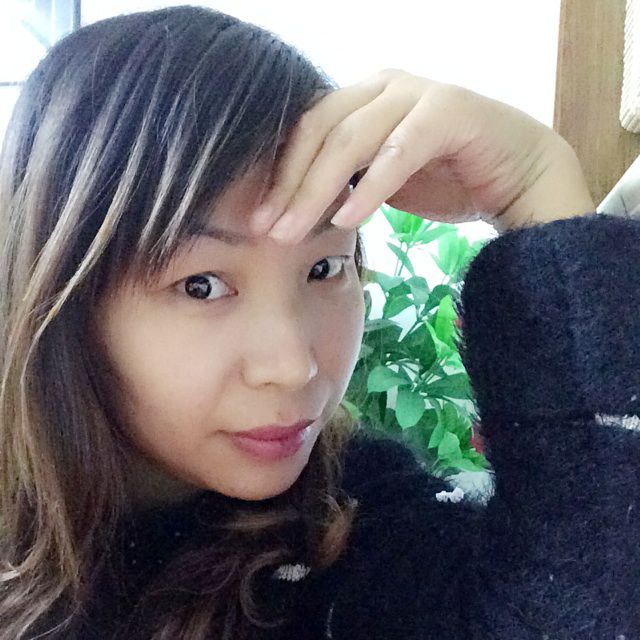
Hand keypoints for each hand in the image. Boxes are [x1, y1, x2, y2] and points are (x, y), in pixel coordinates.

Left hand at [250, 69, 593, 241]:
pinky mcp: (448, 112)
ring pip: (351, 140)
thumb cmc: (446, 177)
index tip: (258, 220)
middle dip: (289, 186)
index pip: (307, 132)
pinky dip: (370, 187)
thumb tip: (292, 208)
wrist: (518, 176)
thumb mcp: (381, 181)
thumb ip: (343, 182)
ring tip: (294, 233)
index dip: (279, 175)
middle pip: (320, 133)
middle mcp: (383, 87)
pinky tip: (346, 220)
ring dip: (317, 190)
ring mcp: (416, 94)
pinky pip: (399, 151)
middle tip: (266, 231)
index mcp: (362, 99)